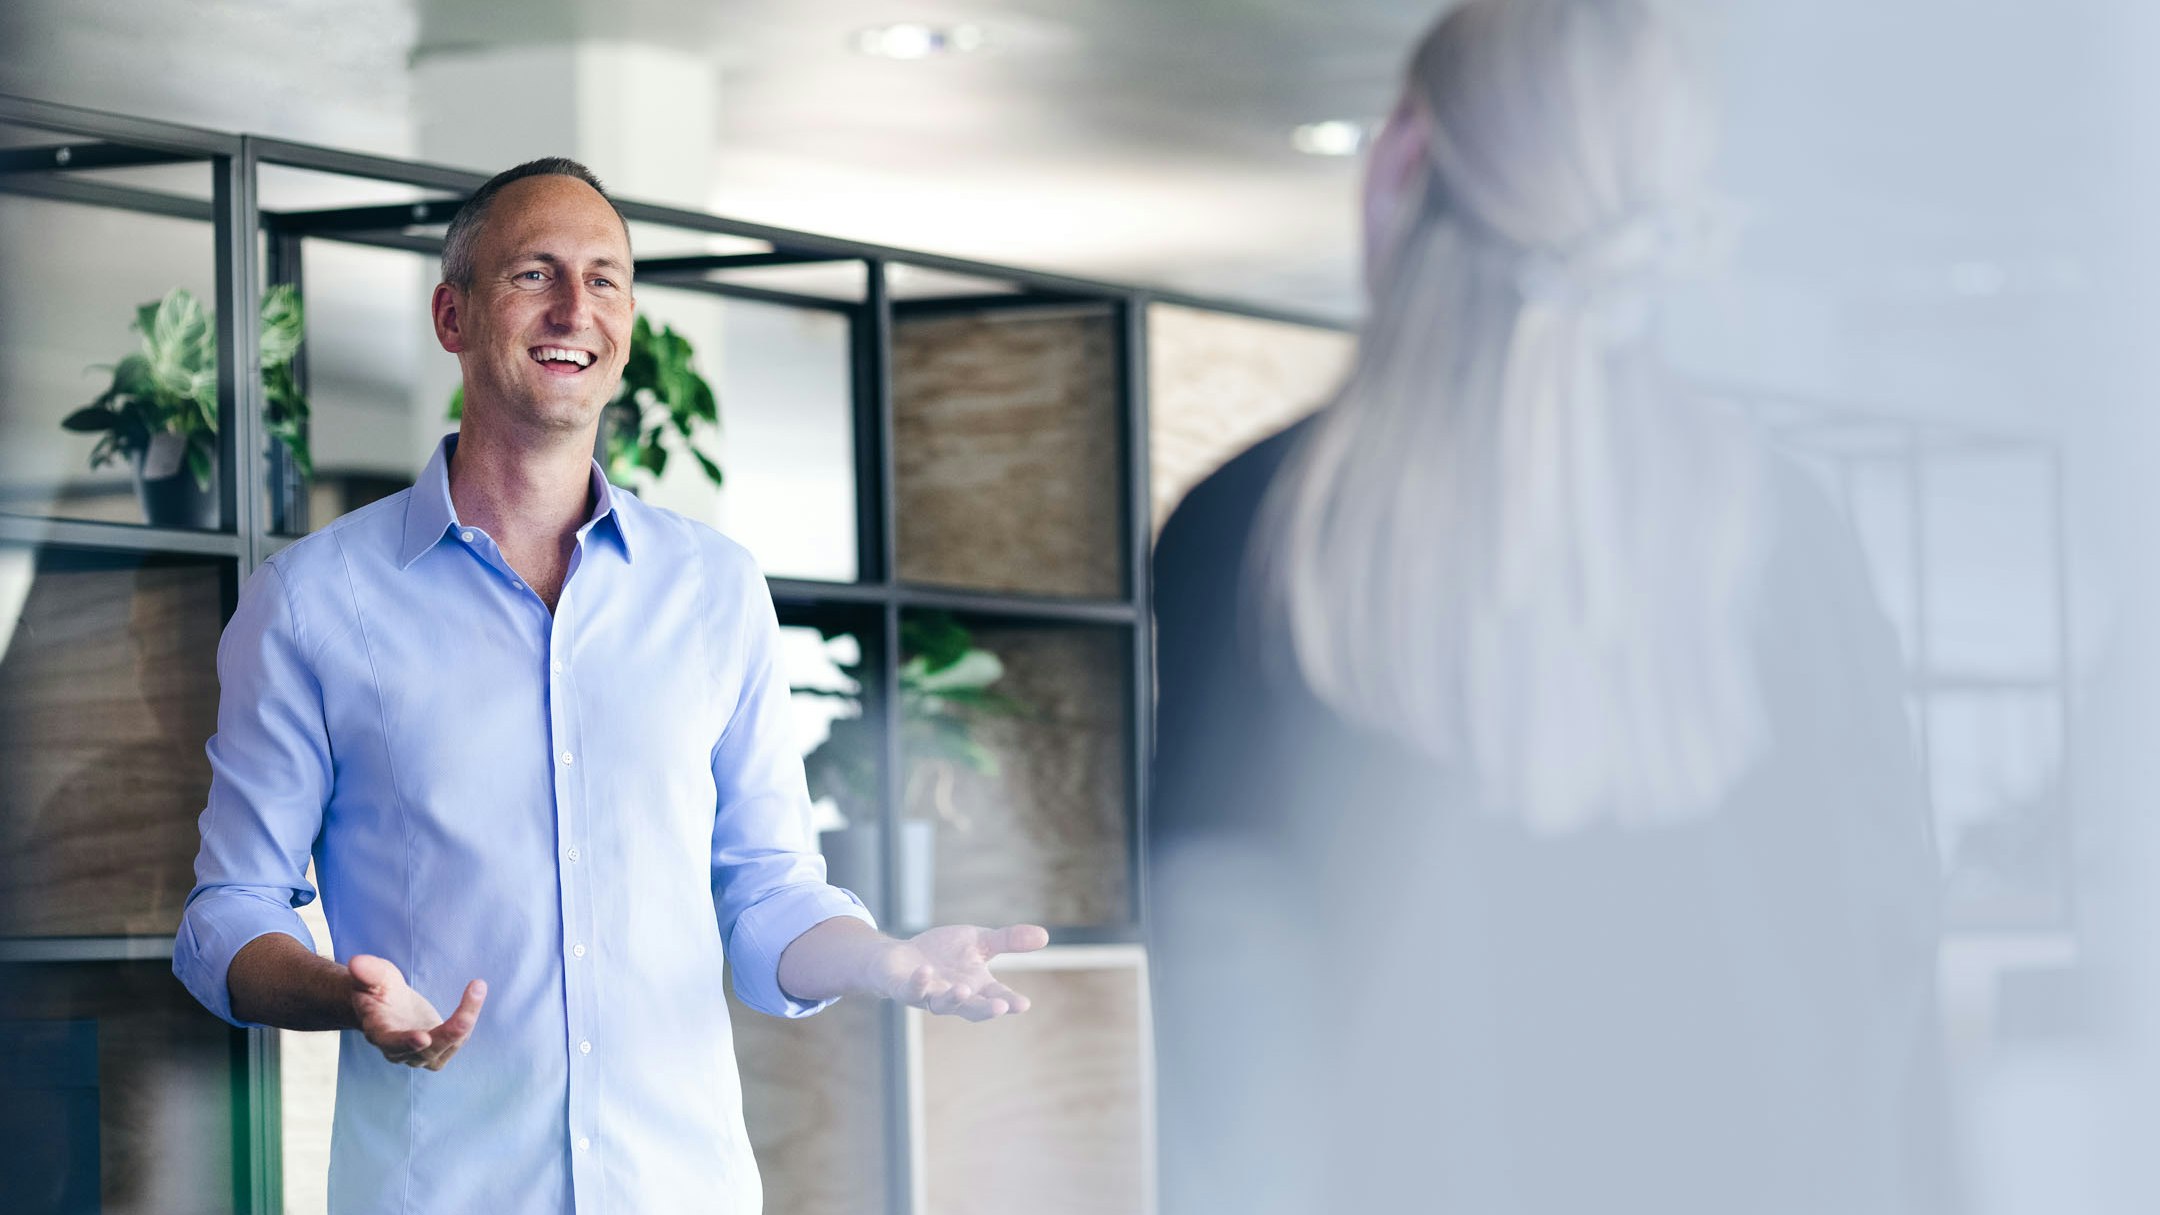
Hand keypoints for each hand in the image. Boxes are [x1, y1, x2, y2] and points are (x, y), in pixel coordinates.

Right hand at [347, 954, 485, 1069]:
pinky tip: (476, 991)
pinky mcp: (441, 1047)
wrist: (385, 1004)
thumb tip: (357, 961)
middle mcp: (401, 1050)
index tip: (422, 1038)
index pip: (391, 1044)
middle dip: (448, 1035)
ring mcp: (422, 1053)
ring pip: (447, 1046)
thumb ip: (367, 971)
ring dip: (465, 1022)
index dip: (405, 1043)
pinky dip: (470, 1015)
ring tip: (476, 989)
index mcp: (379, 1033)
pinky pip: (460, 1037)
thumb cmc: (376, 989)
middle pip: (426, 1051)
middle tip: (466, 1018)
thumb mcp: (371, 977)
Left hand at [876, 924, 1048, 1021]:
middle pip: (972, 1009)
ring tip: (963, 989)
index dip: (1009, 1002)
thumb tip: (1045, 936)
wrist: (900, 958)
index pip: (996, 998)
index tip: (1024, 1004)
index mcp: (976, 988)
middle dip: (985, 1009)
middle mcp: (954, 996)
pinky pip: (911, 990)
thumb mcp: (980, 941)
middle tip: (1001, 1007)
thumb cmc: (943, 954)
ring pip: (941, 1004)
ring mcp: (928, 996)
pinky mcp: (904, 989)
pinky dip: (919, 982)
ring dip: (953, 998)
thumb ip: (1009, 941)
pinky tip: (925, 971)